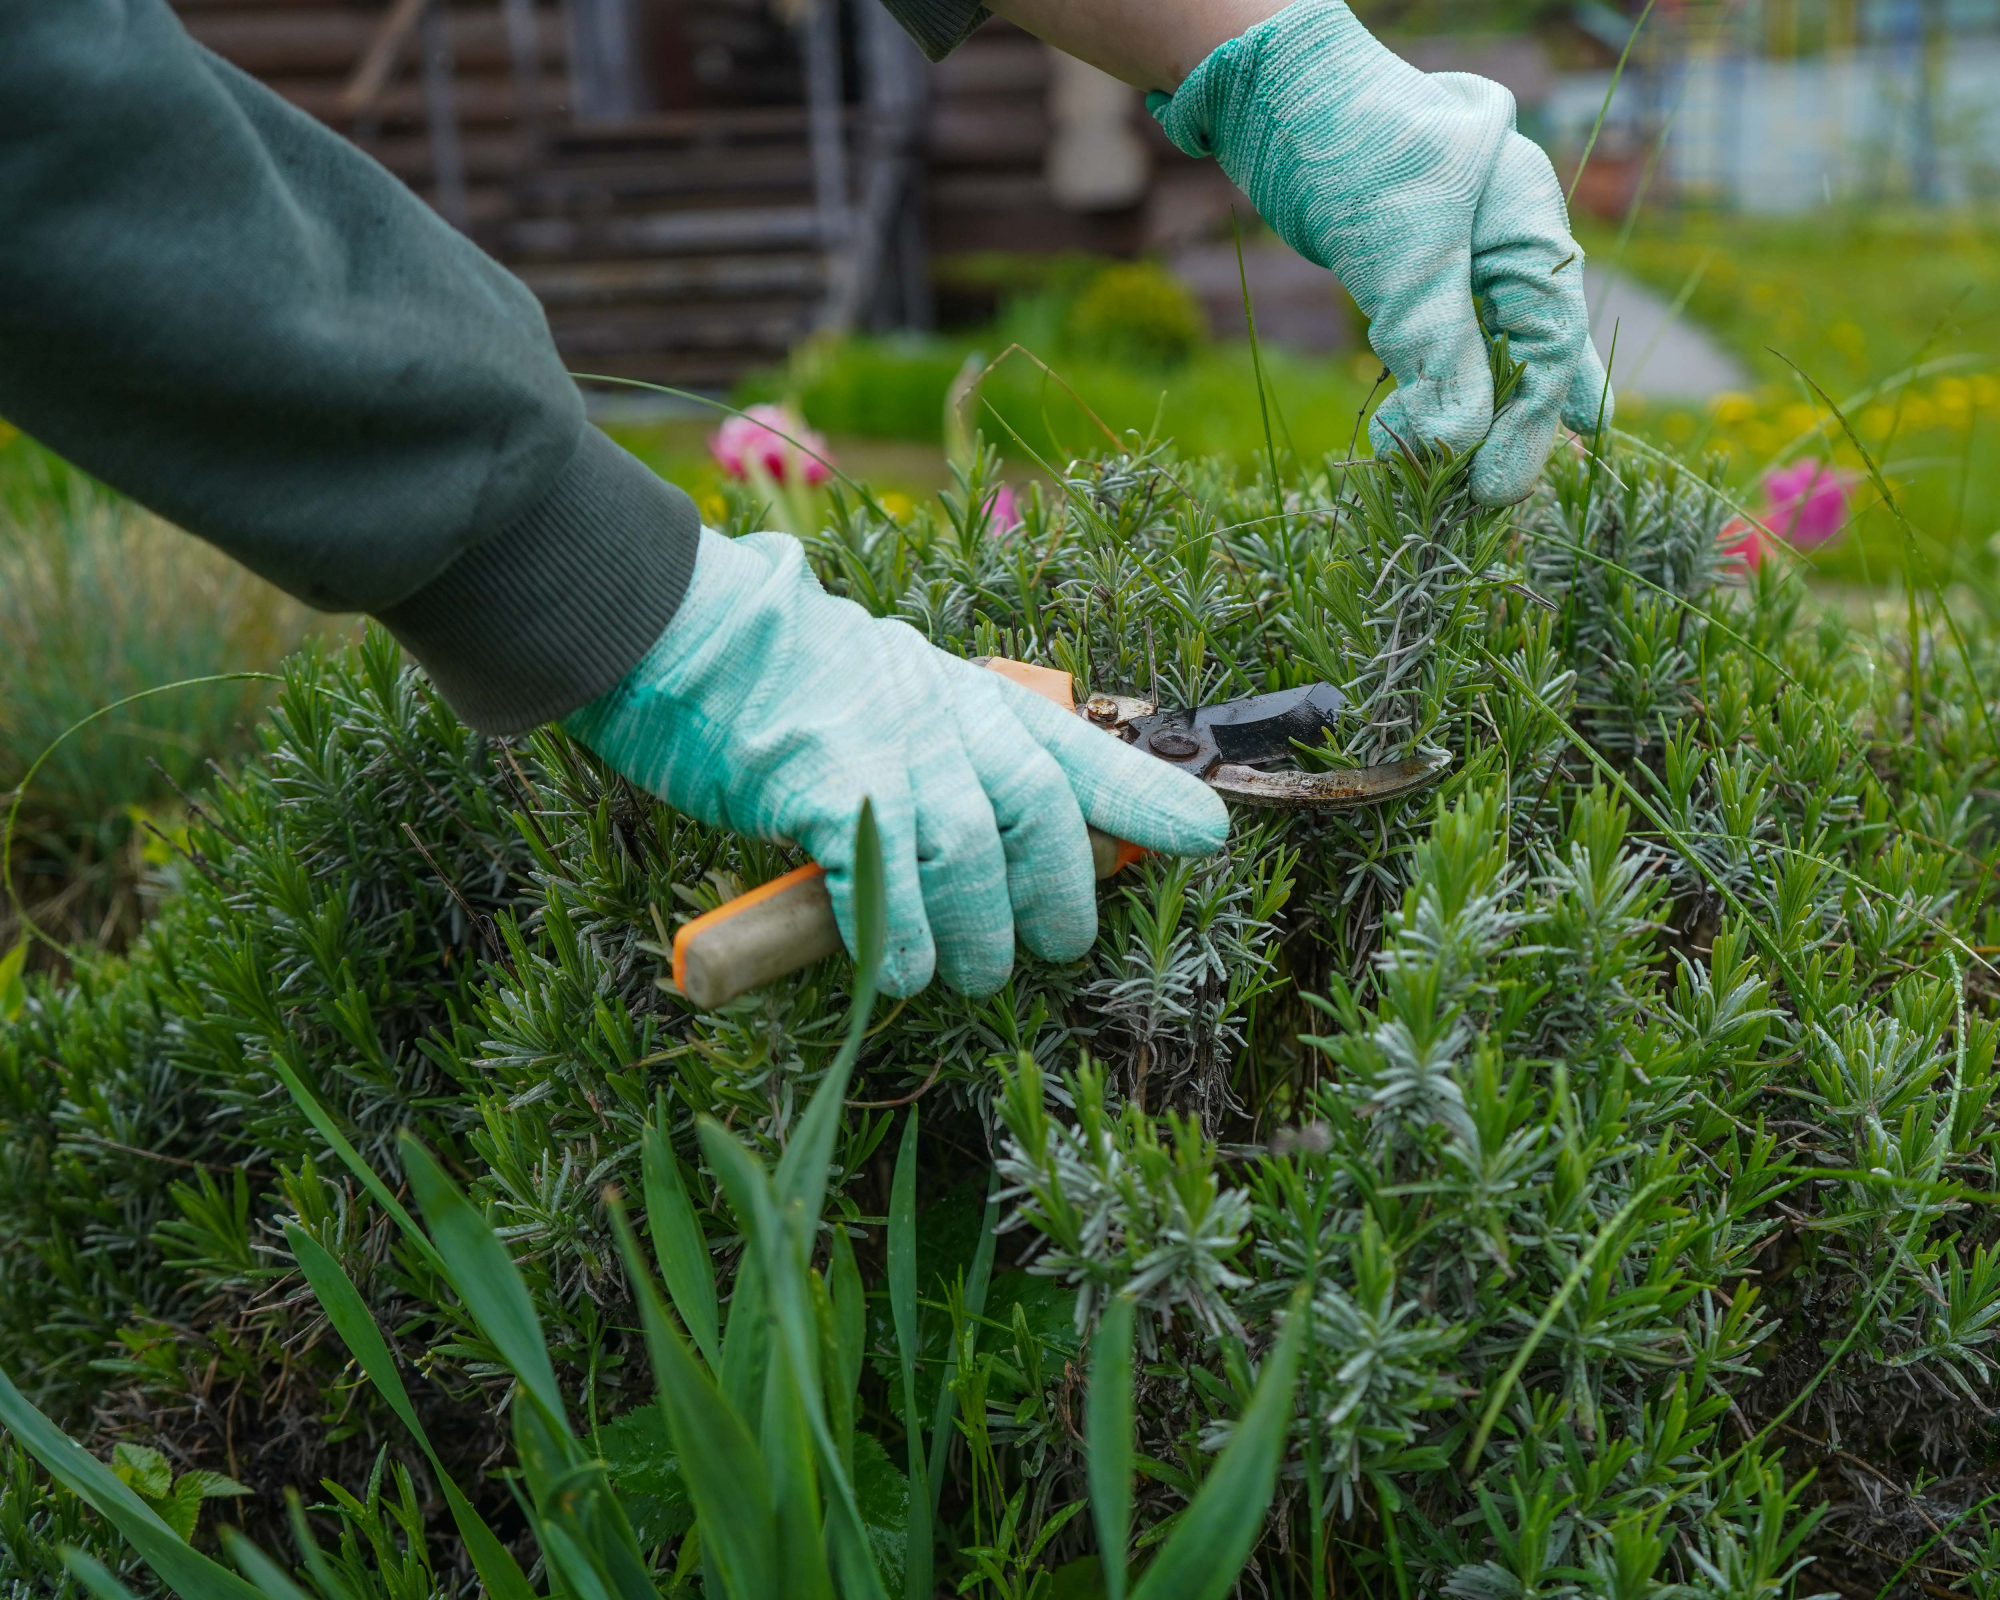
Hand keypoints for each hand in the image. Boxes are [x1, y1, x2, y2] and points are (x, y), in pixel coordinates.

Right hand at [563, 529, 1229, 997]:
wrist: (697, 637)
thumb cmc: (797, 681)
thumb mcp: (904, 695)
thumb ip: (958, 753)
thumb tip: (1000, 837)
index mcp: (973, 697)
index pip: (1079, 748)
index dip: (1145, 796)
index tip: (1209, 836)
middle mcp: (946, 716)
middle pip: (1036, 813)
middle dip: (1057, 894)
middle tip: (1054, 948)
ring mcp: (887, 748)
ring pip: (967, 858)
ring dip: (974, 935)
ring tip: (962, 975)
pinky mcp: (822, 783)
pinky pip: (881, 877)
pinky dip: (897, 936)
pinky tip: (898, 970)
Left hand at [1149, 0, 1611, 504]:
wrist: (1278, 95)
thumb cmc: (1352, 150)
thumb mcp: (1403, 257)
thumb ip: (1437, 351)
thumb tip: (1459, 447)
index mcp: (1529, 222)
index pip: (1550, 341)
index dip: (1533, 422)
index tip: (1496, 489)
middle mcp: (1508, 241)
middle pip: (1529, 354)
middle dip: (1507, 430)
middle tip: (1480, 504)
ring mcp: (1465, 257)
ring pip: (1486, 356)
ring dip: (1468, 420)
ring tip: (1446, 484)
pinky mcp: (1417, 273)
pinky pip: (1440, 347)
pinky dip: (1431, 393)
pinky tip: (1422, 438)